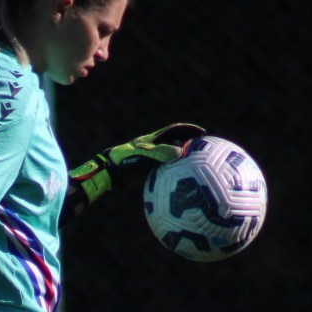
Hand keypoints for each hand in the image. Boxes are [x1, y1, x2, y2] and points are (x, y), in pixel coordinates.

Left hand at [68, 123, 205, 205]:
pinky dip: (173, 171)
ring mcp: (149, 157)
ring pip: (169, 156)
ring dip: (181, 158)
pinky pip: (164, 168)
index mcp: (152, 139)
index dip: (189, 131)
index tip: (203, 133)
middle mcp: (152, 146)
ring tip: (196, 165)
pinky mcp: (145, 168)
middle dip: (188, 144)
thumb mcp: (143, 155)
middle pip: (174, 142)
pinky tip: (181, 180)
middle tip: (203, 149)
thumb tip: (182, 152)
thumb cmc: (124, 160)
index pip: (175, 131)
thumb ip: (161, 153)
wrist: (108, 170)